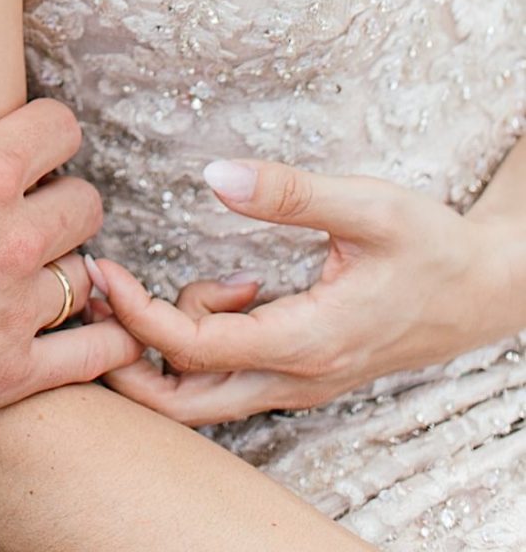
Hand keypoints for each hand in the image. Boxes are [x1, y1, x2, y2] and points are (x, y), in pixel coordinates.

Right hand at [0, 0, 138, 456]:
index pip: (61, 129)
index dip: (39, 129)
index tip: (16, 141)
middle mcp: (8, 241)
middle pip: (85, 201)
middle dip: (56, 193)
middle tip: (16, 201)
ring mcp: (9, 315)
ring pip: (86, 274)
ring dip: (62, 262)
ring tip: (25, 262)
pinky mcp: (3, 378)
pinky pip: (92, 355)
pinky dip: (97, 338)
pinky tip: (78, 325)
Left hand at [92, 158, 500, 425]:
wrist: (483, 290)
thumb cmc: (431, 245)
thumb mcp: (367, 206)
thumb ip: (290, 193)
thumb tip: (216, 174)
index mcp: (305, 342)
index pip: (192, 350)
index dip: (135, 313)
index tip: (102, 267)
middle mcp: (296, 378)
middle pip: (183, 404)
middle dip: (126, 358)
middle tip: (97, 294)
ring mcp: (300, 384)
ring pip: (204, 395)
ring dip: (174, 342)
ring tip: (208, 275)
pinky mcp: (302, 374)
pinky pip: (231, 377)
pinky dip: (209, 338)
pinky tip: (236, 286)